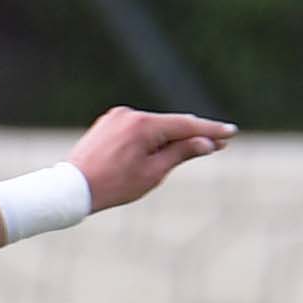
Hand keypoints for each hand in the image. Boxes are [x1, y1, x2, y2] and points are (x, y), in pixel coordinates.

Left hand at [67, 106, 235, 214]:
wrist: (71, 188)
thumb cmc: (113, 186)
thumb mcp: (153, 173)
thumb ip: (180, 153)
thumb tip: (205, 143)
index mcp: (143, 125)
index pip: (186, 125)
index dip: (210, 131)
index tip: (231, 132)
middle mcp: (130, 114)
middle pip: (171, 124)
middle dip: (194, 135)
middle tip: (220, 143)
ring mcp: (117, 116)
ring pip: (154, 126)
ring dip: (171, 138)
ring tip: (188, 151)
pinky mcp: (108, 122)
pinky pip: (138, 128)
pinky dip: (152, 137)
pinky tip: (161, 148)